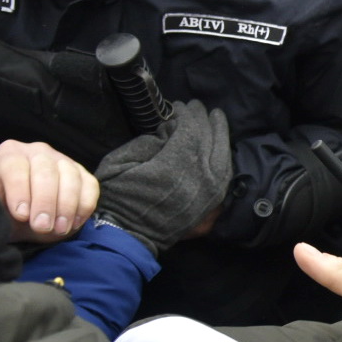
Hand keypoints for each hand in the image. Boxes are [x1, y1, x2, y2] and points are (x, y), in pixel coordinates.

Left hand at [0, 140, 98, 241]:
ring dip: (66, 206)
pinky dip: (83, 206)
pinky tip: (73, 223)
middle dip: (45, 202)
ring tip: (58, 230)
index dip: (19, 190)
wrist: (22, 219)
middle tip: (41, 226)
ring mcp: (62, 161)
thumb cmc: (3, 211)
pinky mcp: (82, 174)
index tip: (20, 215)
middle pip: (45, 171)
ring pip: (70, 177)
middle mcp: (36, 151)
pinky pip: (90, 186)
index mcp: (8, 154)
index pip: (16, 166)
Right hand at [94, 100, 232, 254]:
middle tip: (198, 107)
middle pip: (208, 139)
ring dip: (220, 134)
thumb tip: (170, 129)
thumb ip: (149, 141)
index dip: (186, 114)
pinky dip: (224, 156)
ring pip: (222, 155)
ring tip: (216, 118)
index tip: (180, 106)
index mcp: (174, 165)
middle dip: (204, 120)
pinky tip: (220, 146)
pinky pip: (224, 174)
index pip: (190, 130)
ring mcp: (208, 192)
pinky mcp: (210, 203)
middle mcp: (197, 177)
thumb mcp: (122, 161)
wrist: (127, 235)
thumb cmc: (118, 196)